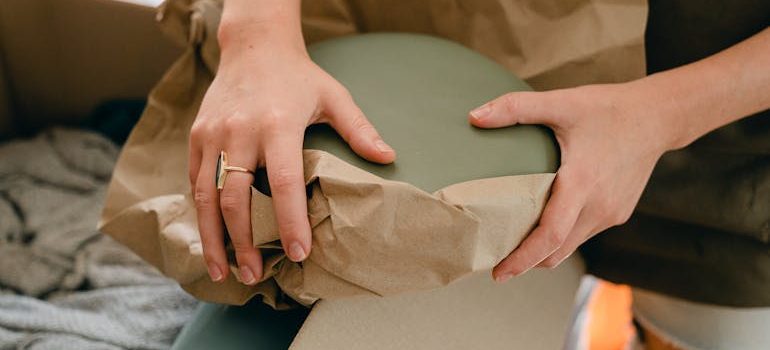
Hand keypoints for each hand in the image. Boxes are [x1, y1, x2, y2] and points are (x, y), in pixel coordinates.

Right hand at [189, 23, 394, 284]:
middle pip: (236, 199)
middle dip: (244, 243)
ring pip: (207, 196)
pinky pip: (196, 181)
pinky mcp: (197, 136)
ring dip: (214, 238)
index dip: (289, 222)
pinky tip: (212, 239)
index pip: (282, 183)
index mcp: (277, 125)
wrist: (253, 46)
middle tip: (254, 275)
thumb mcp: (334, 96)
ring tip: (224, 271)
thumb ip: (359, 129)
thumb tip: (388, 158)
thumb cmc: (298, 76)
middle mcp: (240, 132)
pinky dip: (202, 214)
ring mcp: (213, 135)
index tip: (298, 253)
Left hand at [469, 82, 678, 281]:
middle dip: (526, 262)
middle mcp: (598, 206)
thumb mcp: (561, 102)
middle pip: (557, 251)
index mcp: (582, 183)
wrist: (658, 117)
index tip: (499, 272)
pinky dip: (562, 236)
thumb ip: (516, 109)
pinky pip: (584, 233)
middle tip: (496, 263)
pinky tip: (545, 222)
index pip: (550, 236)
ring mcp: (611, 213)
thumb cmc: (609, 108)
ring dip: (544, 250)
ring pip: (571, 245)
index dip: (522, 259)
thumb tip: (474, 116)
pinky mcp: (618, 213)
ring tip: (515, 245)